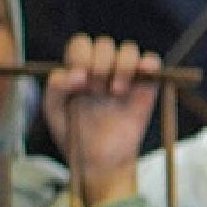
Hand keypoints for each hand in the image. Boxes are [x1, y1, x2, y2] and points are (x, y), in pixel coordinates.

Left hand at [48, 33, 166, 198]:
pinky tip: (139, 74)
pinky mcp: (146, 87)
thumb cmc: (75, 136)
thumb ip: (54, 89)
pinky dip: (148, 63)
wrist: (100, 162)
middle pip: (104, 44)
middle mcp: (103, 68)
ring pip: (128, 49)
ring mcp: (125, 76)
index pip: (81, 44)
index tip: (79, 81)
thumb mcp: (55, 114)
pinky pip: (152, 63)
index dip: (80, 57)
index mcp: (79, 69)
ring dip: (121, 65)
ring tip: (116, 91)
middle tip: (96, 90)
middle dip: (99, 64)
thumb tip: (69, 74)